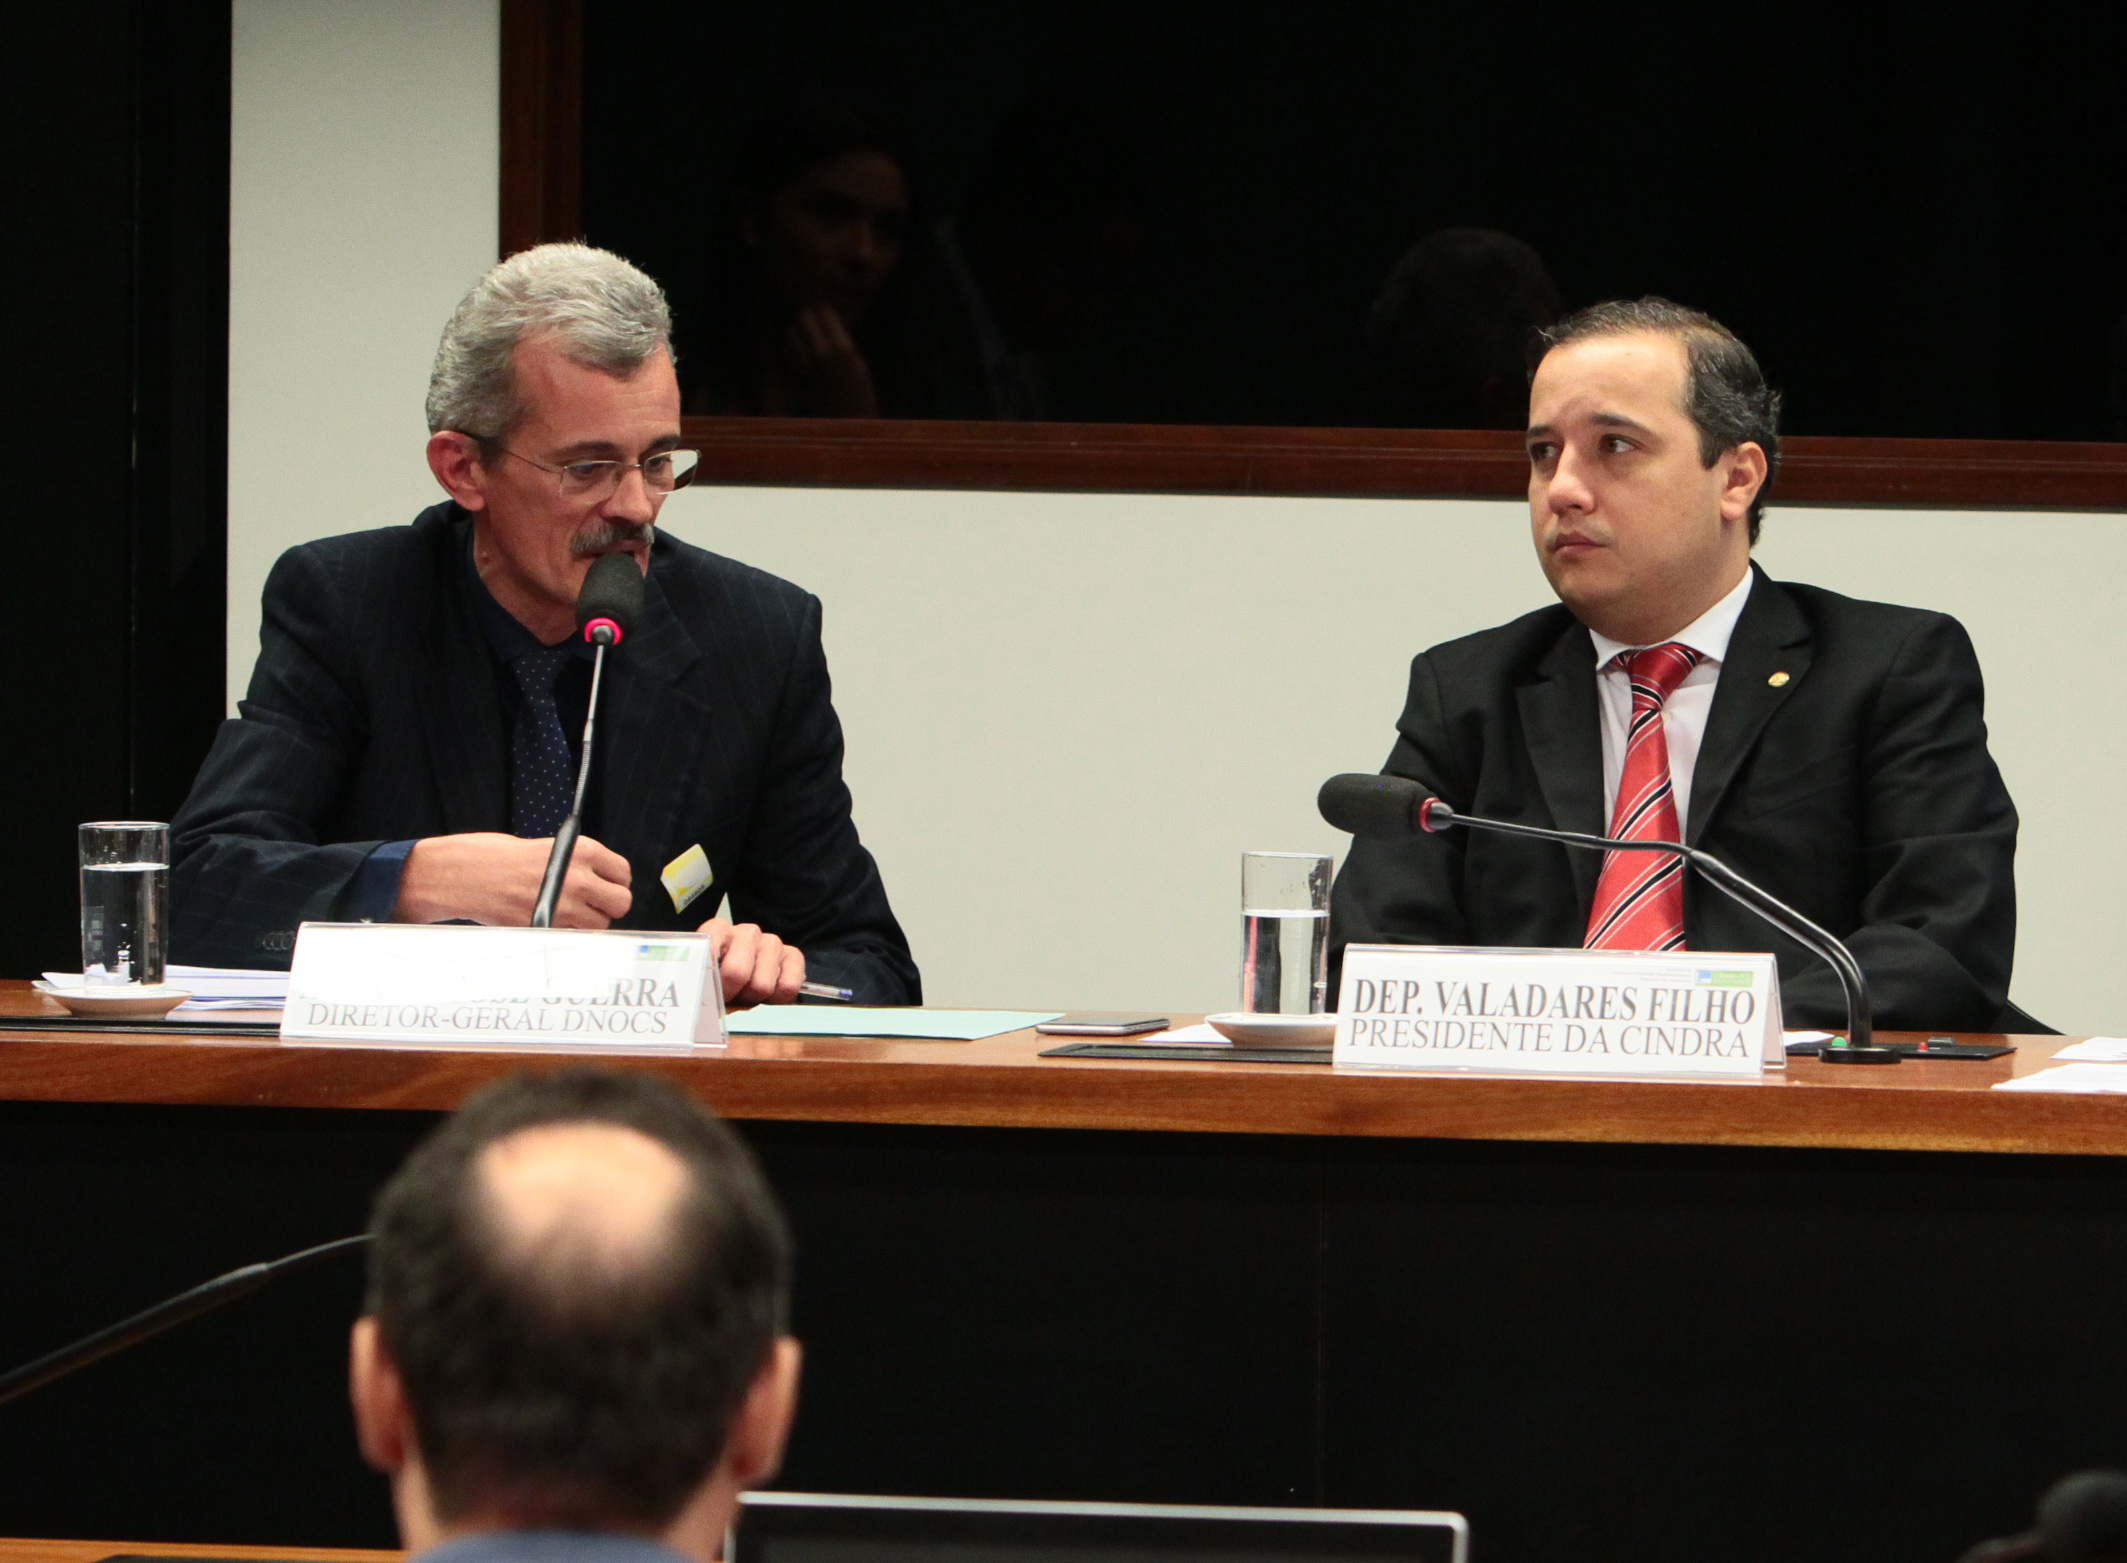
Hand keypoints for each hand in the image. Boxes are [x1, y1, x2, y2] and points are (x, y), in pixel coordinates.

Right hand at [393, 832, 632, 927]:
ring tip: (568, 914)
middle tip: (594, 904)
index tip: (607, 884)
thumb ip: (573, 862)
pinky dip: (567, 934)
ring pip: (599, 925)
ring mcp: (563, 906)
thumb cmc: (494, 857)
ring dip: (589, 923)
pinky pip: (572, 938)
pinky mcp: (546, 927)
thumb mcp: (544, 848)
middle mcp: (578, 879)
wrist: (459, 875)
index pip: (623, 872)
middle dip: (610, 905)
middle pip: (620, 903)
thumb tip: (596, 879)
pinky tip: (551, 922)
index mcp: (581, 851)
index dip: (616, 881)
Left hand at [698, 916, 805, 1007]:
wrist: (749, 985)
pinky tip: (769, 993)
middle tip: (729, 996)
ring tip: (748, 994)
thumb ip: (701, 982)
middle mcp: (747, 932)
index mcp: (718, 930)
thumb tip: (701, 999)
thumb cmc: (723, 981)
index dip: (708, 978)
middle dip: (732, 993)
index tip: (707, 990)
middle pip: (737, 972)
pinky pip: (788, 986)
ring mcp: (772, 942)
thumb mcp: (706, 979)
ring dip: (754, 998)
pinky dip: (777, 999)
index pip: (709, 949)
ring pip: (762, 984)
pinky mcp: (793, 956)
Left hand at [783, 306, 880, 417]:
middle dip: (807, 319)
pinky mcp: (795, 378)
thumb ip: (841, 342)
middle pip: (803, 320)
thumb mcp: (858, 363)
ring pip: (791, 335)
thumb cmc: (861, 394)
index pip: (824, 313)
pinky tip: (800, 357)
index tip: (824, 311)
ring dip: (797, 334)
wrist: (850, 425)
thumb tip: (826, 323)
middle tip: (811, 321)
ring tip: (806, 339)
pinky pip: (786, 356)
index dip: (823, 310)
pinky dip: (791, 352)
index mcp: (841, 347)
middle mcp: (820, 353)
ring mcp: (805, 366)